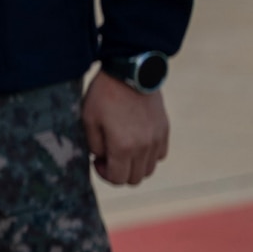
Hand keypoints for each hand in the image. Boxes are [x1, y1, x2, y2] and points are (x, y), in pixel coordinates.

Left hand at [82, 70, 169, 185]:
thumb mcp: (88, 118)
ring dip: (134, 165)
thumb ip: (94, 145)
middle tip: (108, 156)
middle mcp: (144, 147)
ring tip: (122, 149)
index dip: (105, 174)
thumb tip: (101, 158)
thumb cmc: (104, 94)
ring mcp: (157, 140)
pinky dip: (149, 155)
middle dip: (119, 172)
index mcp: (123, 146)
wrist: (130, 72)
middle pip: (135, 178)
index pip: (118, 179)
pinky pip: (160, 155)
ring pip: (149, 169)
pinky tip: (136, 141)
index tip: (97, 160)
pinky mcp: (164, 130)